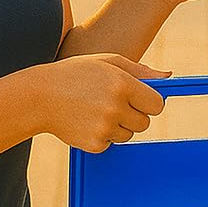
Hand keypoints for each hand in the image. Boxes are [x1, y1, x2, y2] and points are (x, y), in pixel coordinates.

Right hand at [38, 53, 168, 152]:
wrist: (38, 97)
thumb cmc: (76, 74)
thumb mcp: (107, 62)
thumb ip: (140, 71)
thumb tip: (169, 77)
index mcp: (122, 84)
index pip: (156, 104)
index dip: (149, 103)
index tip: (140, 100)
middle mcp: (115, 106)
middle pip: (144, 122)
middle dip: (134, 115)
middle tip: (112, 103)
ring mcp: (104, 127)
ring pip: (128, 135)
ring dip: (118, 126)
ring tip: (96, 110)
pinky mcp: (94, 144)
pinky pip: (111, 144)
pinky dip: (102, 136)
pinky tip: (86, 121)